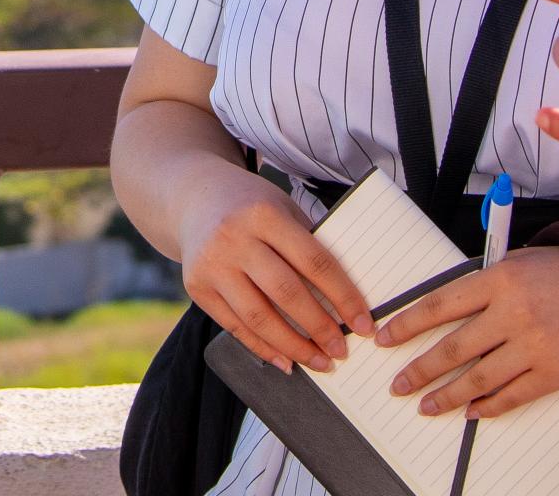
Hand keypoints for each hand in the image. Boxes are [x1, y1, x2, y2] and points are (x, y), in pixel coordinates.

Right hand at [179, 166, 375, 371]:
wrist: (195, 196)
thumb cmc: (251, 205)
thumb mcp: (282, 209)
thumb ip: (308, 246)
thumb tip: (345, 300)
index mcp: (264, 214)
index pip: (314, 261)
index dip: (343, 297)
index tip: (364, 324)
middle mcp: (234, 238)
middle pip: (286, 292)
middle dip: (320, 328)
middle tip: (342, 350)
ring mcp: (212, 264)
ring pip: (259, 317)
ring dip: (294, 346)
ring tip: (319, 362)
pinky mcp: (196, 287)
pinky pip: (235, 326)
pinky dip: (263, 348)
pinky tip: (286, 360)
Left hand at [374, 246, 558, 418]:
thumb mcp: (520, 262)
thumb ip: (486, 285)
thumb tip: (448, 310)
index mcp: (498, 280)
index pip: (439, 305)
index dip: (408, 325)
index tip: (386, 338)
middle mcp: (512, 314)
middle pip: (452, 348)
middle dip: (419, 370)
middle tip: (398, 384)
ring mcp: (533, 346)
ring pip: (478, 378)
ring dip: (446, 395)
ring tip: (426, 406)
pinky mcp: (554, 372)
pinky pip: (513, 395)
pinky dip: (488, 407)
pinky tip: (471, 411)